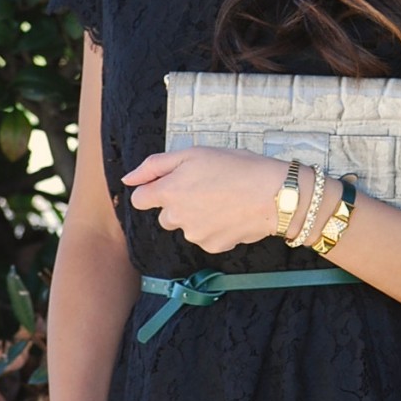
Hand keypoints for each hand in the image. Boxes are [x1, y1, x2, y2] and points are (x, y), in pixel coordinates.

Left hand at [122, 147, 287, 252]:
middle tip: (206, 186)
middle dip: (178, 202)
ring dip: (197, 215)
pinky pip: (204, 237)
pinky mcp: (211, 247)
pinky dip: (214, 227)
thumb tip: (128, 180)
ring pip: (186, 226)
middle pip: (164, 214)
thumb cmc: (236, 167)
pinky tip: (231, 213)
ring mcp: (194, 235)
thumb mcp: (194, 153)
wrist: (273, 194)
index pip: (140, 199)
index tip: (174, 183)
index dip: (154, 189)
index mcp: (169, 191)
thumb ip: (155, 166)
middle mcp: (176, 217)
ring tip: (223, 198)